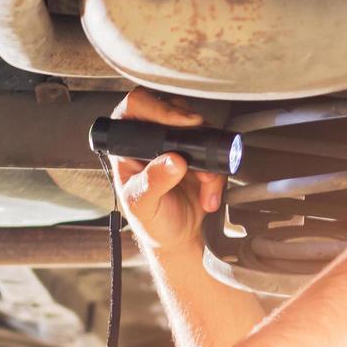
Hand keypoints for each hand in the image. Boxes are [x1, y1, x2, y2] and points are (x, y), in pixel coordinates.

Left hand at [108, 90, 226, 257]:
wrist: (177, 239)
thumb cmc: (151, 222)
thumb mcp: (144, 206)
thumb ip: (153, 183)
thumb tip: (172, 161)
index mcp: (127, 146)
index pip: (136, 108)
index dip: (158, 109)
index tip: (180, 123)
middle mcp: (152, 140)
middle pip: (173, 111)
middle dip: (191, 132)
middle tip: (199, 152)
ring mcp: (178, 146)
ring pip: (199, 129)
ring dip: (208, 157)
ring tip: (205, 184)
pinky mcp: (200, 157)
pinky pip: (216, 152)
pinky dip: (218, 173)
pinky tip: (208, 195)